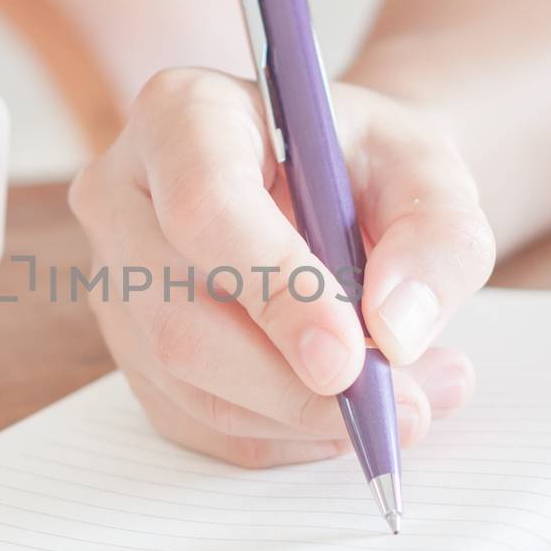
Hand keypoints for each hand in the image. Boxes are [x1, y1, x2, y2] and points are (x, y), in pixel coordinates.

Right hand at [68, 68, 494, 466]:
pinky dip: (283, 436)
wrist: (337, 186)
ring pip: (187, 385)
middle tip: (401, 407)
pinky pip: (196, 421)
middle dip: (293, 386)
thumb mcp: (432, 172)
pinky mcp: (130, 347)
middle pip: (179, 319)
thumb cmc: (371, 166)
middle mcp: (123, 194)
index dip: (275, 290)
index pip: (205, 208)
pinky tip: (348, 412)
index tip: (353, 355)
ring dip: (303, 418)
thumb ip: (436, 239)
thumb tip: (394, 330)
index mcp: (183, 114)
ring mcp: (115, 279)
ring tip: (410, 402)